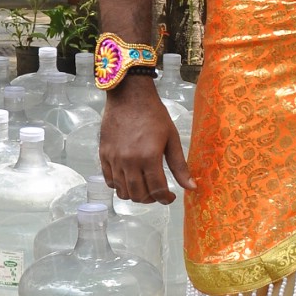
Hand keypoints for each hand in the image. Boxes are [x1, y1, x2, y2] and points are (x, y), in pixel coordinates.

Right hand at [100, 78, 194, 202]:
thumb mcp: (172, 139)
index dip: (165, 199)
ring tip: (144, 188)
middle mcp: (129, 162)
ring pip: (122, 192)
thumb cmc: (154, 115)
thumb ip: (180, 166)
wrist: (129, 96)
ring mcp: (114, 160)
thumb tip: (191, 187)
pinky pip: (109, 181)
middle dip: (151, 199)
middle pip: (138, 195)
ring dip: (135, 195)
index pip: (157, 190)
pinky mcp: (104, 155)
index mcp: (149, 157)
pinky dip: (119, 186)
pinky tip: (129, 180)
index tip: (170, 197)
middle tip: (158, 193)